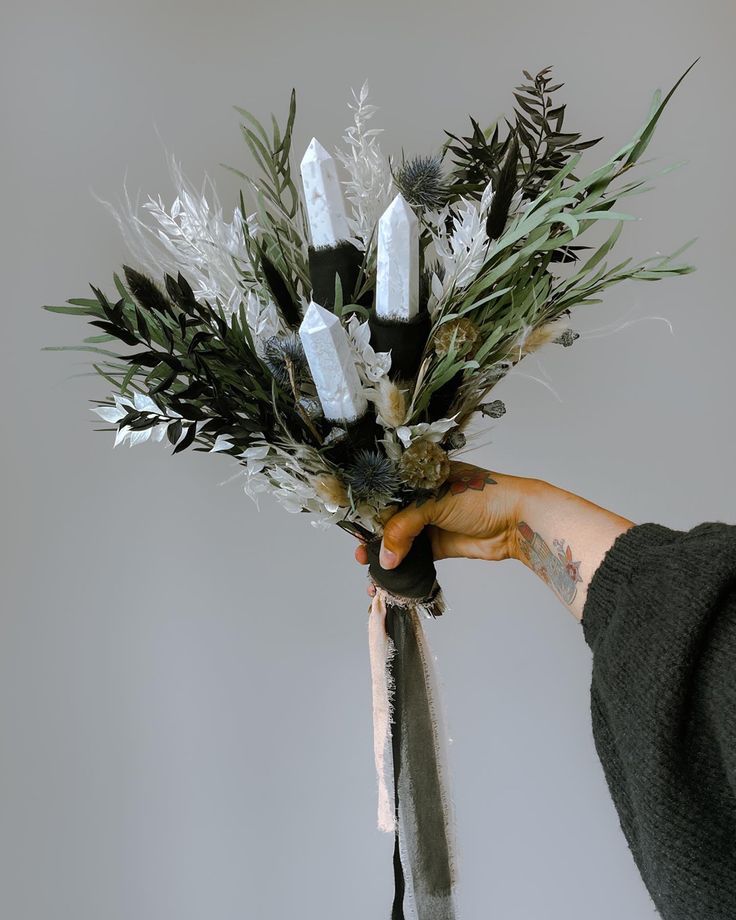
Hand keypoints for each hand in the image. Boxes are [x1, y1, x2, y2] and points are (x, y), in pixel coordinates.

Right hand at [354, 462, 529, 594]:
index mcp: (420, 476)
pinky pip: (414, 556)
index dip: (370, 510)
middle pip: (390, 518)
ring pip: (400, 539)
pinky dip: (401, 566)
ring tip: (370, 567)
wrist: (517, 521)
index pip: (387, 492)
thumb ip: (404, 527)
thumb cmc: (482, 496)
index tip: (354, 527)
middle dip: (373, 536)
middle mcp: (422, 498)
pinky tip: (388, 574)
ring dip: (385, 553)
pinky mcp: (439, 544)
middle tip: (361, 553)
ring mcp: (430, 521)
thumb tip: (384, 557)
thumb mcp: (435, 502)